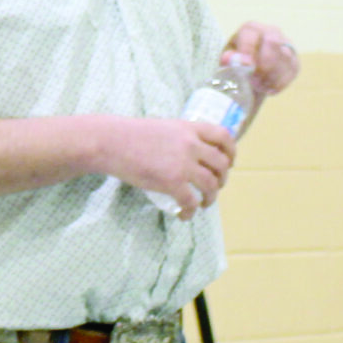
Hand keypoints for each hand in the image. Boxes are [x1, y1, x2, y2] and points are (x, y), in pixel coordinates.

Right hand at [101, 118, 236, 218]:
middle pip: (220, 164)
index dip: (231, 151)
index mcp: (189, 127)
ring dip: (210, 197)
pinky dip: (191, 211)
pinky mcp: (172, 181)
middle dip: (222, 178)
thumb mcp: (164, 127)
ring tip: (204, 203)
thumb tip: (192, 154)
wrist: (110, 142)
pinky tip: (185, 215)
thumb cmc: (130, 135)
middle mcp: (190, 144)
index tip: (229, 162)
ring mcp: (182, 163)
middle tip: (215, 186)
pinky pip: (191, 201)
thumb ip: (181, 137)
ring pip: (211, 184)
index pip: (224, 136)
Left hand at [224, 22, 300, 96]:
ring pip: (284, 59)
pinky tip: (267, 87)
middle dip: (262, 65)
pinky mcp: (294, 62)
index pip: (251, 33)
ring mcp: (286, 46)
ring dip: (270, 77)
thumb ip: (228, 58)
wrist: (251, 72)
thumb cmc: (237, 62)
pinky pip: (290, 72)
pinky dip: (278, 83)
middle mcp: (272, 32)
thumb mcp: (228, 58)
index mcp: (251, 28)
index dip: (248, 50)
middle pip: (272, 43)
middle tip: (253, 80)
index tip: (245, 66)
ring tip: (258, 85)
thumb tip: (228, 59)